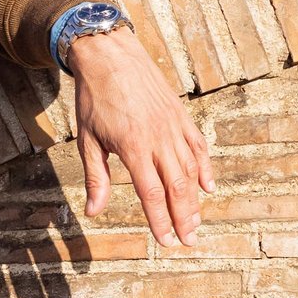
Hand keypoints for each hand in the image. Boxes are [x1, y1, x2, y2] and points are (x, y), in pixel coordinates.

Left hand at [67, 26, 214, 249]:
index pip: (151, 193)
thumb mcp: (88, 139)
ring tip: (196, 222)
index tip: (166, 241)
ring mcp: (173, 126)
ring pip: (191, 169)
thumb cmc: (95, 98)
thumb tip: (94, 212)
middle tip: (189, 241)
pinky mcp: (180, 115)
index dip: (160, 220)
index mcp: (134, 147)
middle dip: (184, 217)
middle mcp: (159, 138)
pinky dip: (205, 168)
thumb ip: (96, 177)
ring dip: (195, 199)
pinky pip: (197, 146)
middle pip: (177, 186)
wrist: (111, 56)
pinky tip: (209, 186)